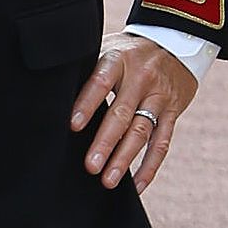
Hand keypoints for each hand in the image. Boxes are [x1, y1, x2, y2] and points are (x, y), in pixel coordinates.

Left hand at [70, 31, 198, 193]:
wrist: (175, 41)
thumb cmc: (126, 52)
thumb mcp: (106, 50)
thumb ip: (86, 70)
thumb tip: (51, 96)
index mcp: (118, 60)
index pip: (100, 82)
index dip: (87, 104)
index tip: (73, 125)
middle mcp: (141, 78)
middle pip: (123, 113)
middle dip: (106, 142)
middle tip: (90, 166)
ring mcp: (159, 96)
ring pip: (142, 131)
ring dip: (125, 158)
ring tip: (107, 181)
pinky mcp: (173, 112)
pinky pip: (162, 142)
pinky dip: (150, 166)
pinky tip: (136, 186)